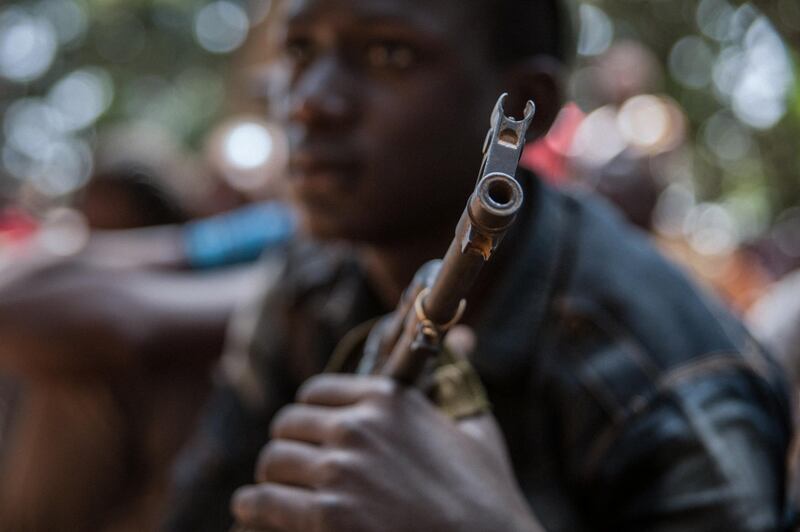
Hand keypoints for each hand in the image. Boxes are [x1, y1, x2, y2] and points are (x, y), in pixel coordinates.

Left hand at [232, 350, 541, 530]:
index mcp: (388, 399)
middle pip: (287, 426)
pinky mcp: (327, 517)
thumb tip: (466, 337)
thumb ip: (459, 380)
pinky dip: (252, 509)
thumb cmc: (486, 497)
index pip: (315, 392)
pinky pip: (261, 502)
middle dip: (289, 448)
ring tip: (272, 495)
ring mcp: (341, 471)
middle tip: (293, 470)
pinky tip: (254, 515)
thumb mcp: (478, 427)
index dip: (309, 417)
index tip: (310, 436)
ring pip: (272, 462)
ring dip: (271, 480)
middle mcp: (359, 427)